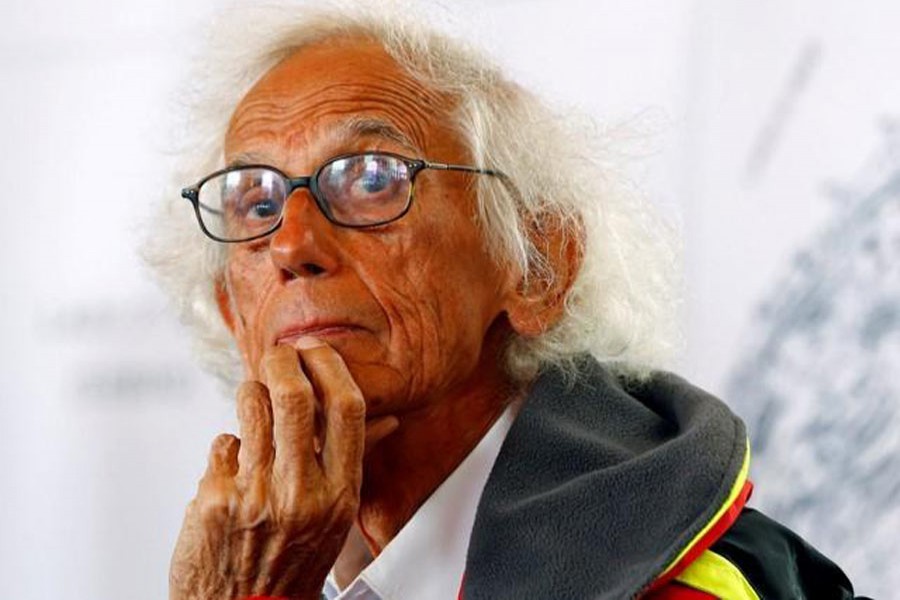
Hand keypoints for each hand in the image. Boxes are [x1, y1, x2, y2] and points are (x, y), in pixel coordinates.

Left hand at [169, 339, 396, 599]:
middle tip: (277, 354)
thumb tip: (389, 420)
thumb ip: (355, 459)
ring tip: (254, 400)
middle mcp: (301, 493)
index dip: (330, 367)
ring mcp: (256, 495)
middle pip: (295, 397)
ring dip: (252, 393)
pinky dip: (229, 447)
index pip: (346, 409)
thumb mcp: (337, 513)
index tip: (316, 350)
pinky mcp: (215, 500)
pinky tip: (235, 469)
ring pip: (251, 408)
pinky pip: (223, 444)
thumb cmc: (294, 559)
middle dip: (283, 361)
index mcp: (339, 493)